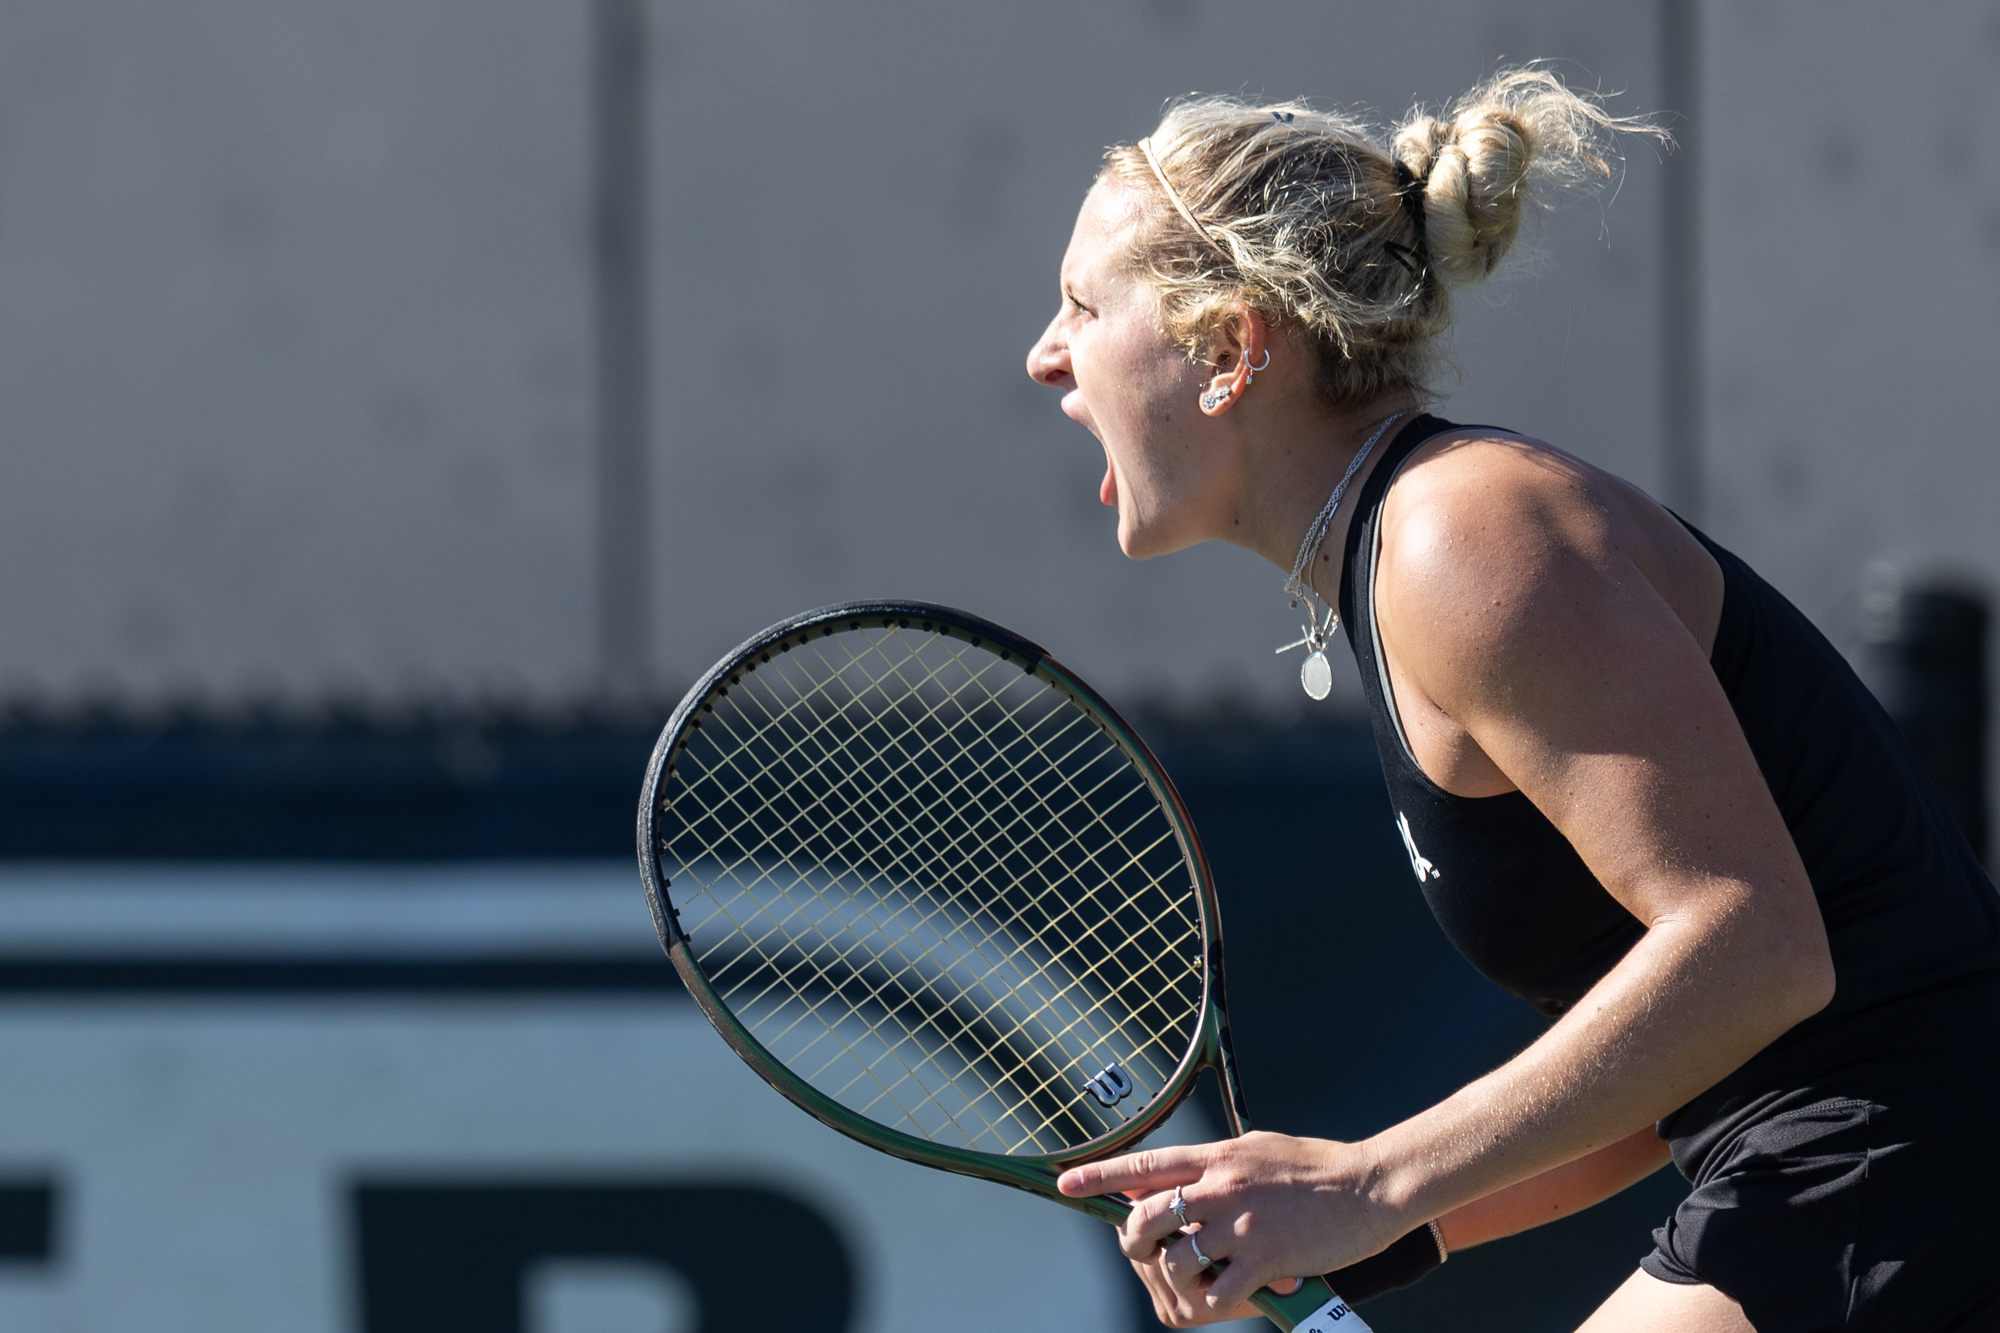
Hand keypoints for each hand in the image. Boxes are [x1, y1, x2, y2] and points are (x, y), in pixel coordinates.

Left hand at [1058, 1131, 1401, 1319]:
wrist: (1369, 1187)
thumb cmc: (1315, 1168)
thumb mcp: (1257, 1149)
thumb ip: (1214, 1163)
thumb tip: (1172, 1174)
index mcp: (1218, 1157)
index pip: (1146, 1164)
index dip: (1101, 1174)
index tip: (1067, 1182)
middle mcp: (1223, 1187)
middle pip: (1149, 1216)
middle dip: (1133, 1238)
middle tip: (1137, 1248)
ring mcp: (1243, 1224)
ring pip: (1178, 1258)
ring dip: (1177, 1273)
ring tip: (1191, 1276)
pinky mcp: (1267, 1257)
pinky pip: (1218, 1288)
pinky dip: (1211, 1298)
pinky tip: (1219, 1296)